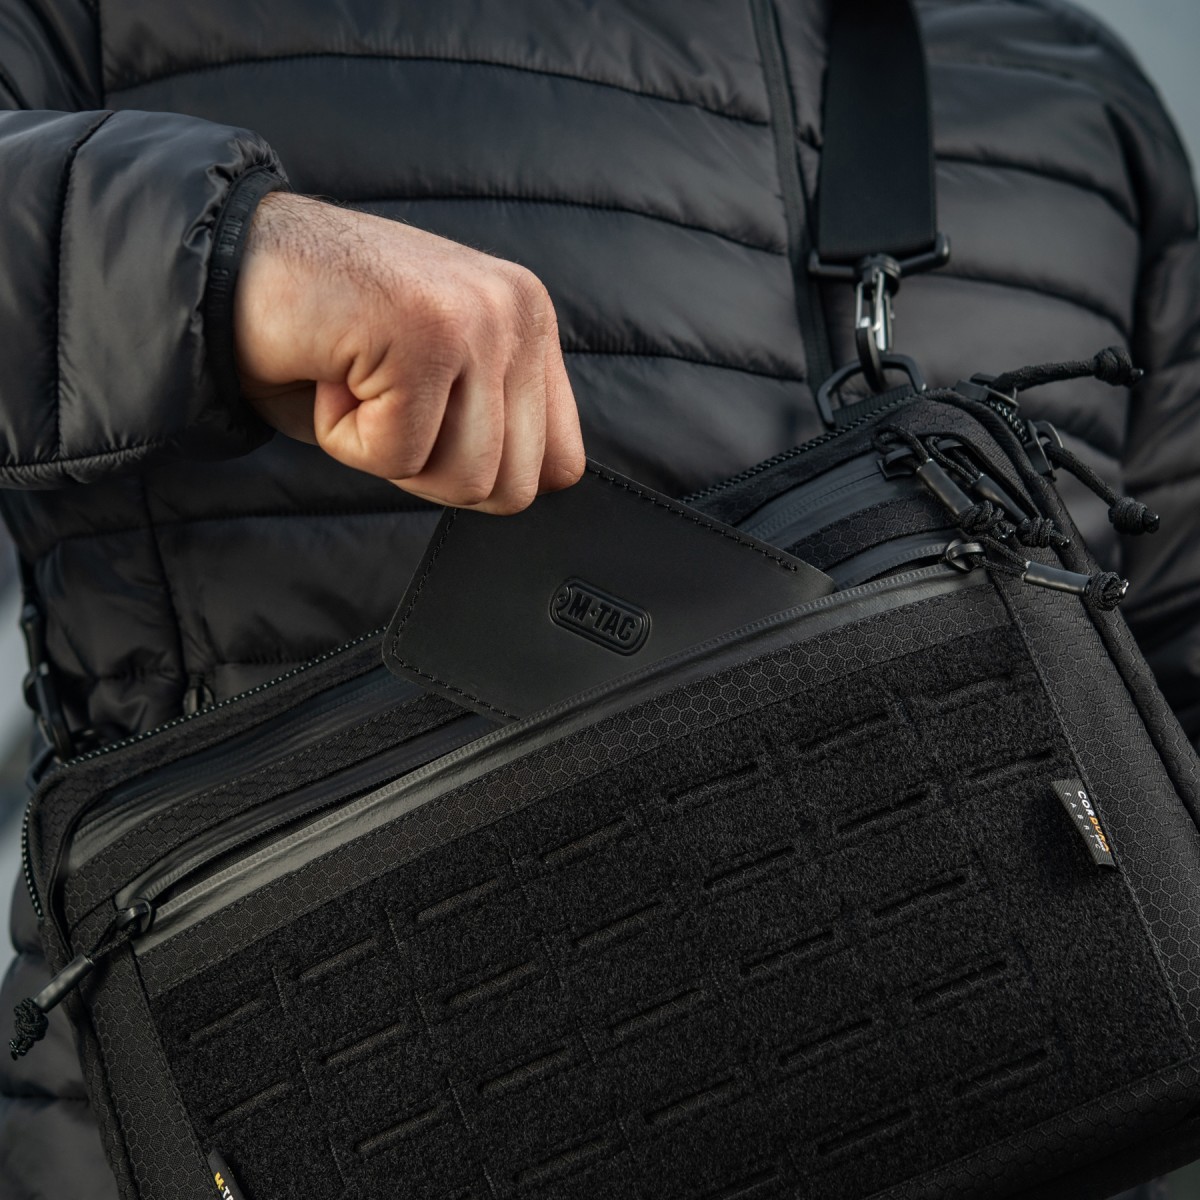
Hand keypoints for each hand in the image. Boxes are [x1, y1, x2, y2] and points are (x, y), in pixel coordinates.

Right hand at [232, 192, 584, 513]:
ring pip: (463, 479)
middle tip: (380, 403)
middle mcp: (517, 311)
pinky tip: (327, 371)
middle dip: (431, 471)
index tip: (424, 429)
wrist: (220, 265)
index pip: (561, 464)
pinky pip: (396, 456)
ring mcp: (477, 318)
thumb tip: (523, 490)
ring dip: (387, 453)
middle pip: (514, 487)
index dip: (483, 477)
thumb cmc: (321, 336)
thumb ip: (488, 428)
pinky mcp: (424, 333)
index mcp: (528, 323)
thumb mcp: (433, 388)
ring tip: (355, 380)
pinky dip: (343, 438)